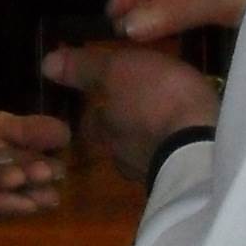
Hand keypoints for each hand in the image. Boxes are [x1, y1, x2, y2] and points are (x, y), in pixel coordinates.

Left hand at [41, 42, 221, 182]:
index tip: (111, 98)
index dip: (101, 108)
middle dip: (128, 125)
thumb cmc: (155, 100)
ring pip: (144, 151)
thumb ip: (84, 68)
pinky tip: (190, 139)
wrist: (201, 147)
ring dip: (153, 138)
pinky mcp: (180, 180)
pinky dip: (176, 148)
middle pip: (117, 139)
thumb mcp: (117, 70)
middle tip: (145, 107)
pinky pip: (172, 159)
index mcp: (103, 129)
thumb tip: (45, 66)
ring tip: (172, 122)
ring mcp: (150, 172)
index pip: (93, 120)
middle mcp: (120, 157)